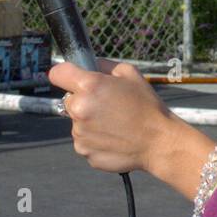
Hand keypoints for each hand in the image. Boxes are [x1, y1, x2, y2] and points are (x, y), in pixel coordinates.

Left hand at [47, 58, 175, 174]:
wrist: (158, 141)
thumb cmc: (146, 106)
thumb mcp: (129, 73)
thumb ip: (104, 65)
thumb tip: (89, 65)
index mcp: (89, 86)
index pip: (58, 73)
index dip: (64, 74)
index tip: (69, 77)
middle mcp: (79, 109)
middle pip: (69, 100)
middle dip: (82, 100)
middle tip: (106, 105)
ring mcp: (80, 133)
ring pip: (77, 122)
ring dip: (89, 121)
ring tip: (114, 123)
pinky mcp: (84, 151)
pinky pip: (83, 141)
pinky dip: (94, 139)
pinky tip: (113, 137)